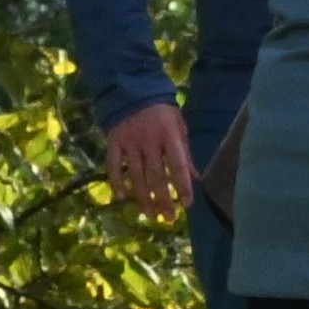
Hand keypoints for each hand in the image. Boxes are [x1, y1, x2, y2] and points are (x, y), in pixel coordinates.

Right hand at [98, 100, 194, 223]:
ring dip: (143, 197)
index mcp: (169, 136)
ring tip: (151, 214)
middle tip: (169, 218)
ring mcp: (129, 142)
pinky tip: (122, 197)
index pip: (178, 166)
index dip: (183, 186)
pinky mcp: (113, 142)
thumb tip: (196, 178)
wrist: (132, 91)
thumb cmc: (162, 112)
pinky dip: (116, 181)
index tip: (188, 204)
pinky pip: (113, 165)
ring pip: (136, 175)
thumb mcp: (179, 127)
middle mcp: (149, 141)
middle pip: (156, 176)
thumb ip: (185, 153)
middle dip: (163, 199)